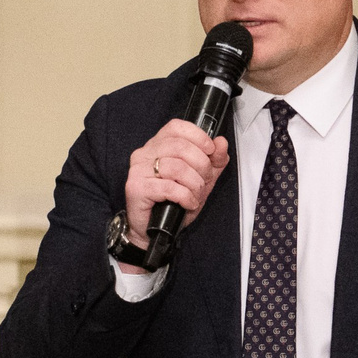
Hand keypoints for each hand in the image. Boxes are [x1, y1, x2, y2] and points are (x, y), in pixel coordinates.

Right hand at [124, 120, 230, 247]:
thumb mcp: (201, 179)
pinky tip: (188, 203)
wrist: (154, 231)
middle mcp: (145, 153)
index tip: (210, 151)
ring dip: (194, 183)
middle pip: (180, 146)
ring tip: (195, 195)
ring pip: (176, 167)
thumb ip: (214, 161)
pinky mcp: (136, 188)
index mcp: (158, 145)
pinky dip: (185, 196)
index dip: (198, 136)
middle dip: (201, 165)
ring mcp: (138, 170)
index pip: (177, 127)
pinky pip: (169, 187)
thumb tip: (221, 142)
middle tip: (204, 181)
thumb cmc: (174, 203)